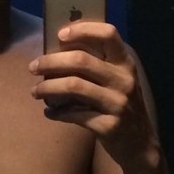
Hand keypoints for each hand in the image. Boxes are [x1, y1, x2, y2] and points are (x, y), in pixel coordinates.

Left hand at [29, 21, 158, 170]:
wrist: (140, 144)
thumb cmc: (121, 106)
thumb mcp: (118, 81)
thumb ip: (98, 66)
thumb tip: (57, 51)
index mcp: (125, 63)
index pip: (108, 34)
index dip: (83, 30)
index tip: (59, 35)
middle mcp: (124, 80)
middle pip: (81, 61)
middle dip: (50, 62)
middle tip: (33, 67)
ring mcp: (118, 103)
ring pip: (73, 86)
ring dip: (47, 88)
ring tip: (35, 92)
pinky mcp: (108, 125)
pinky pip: (74, 114)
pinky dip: (57, 113)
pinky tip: (49, 113)